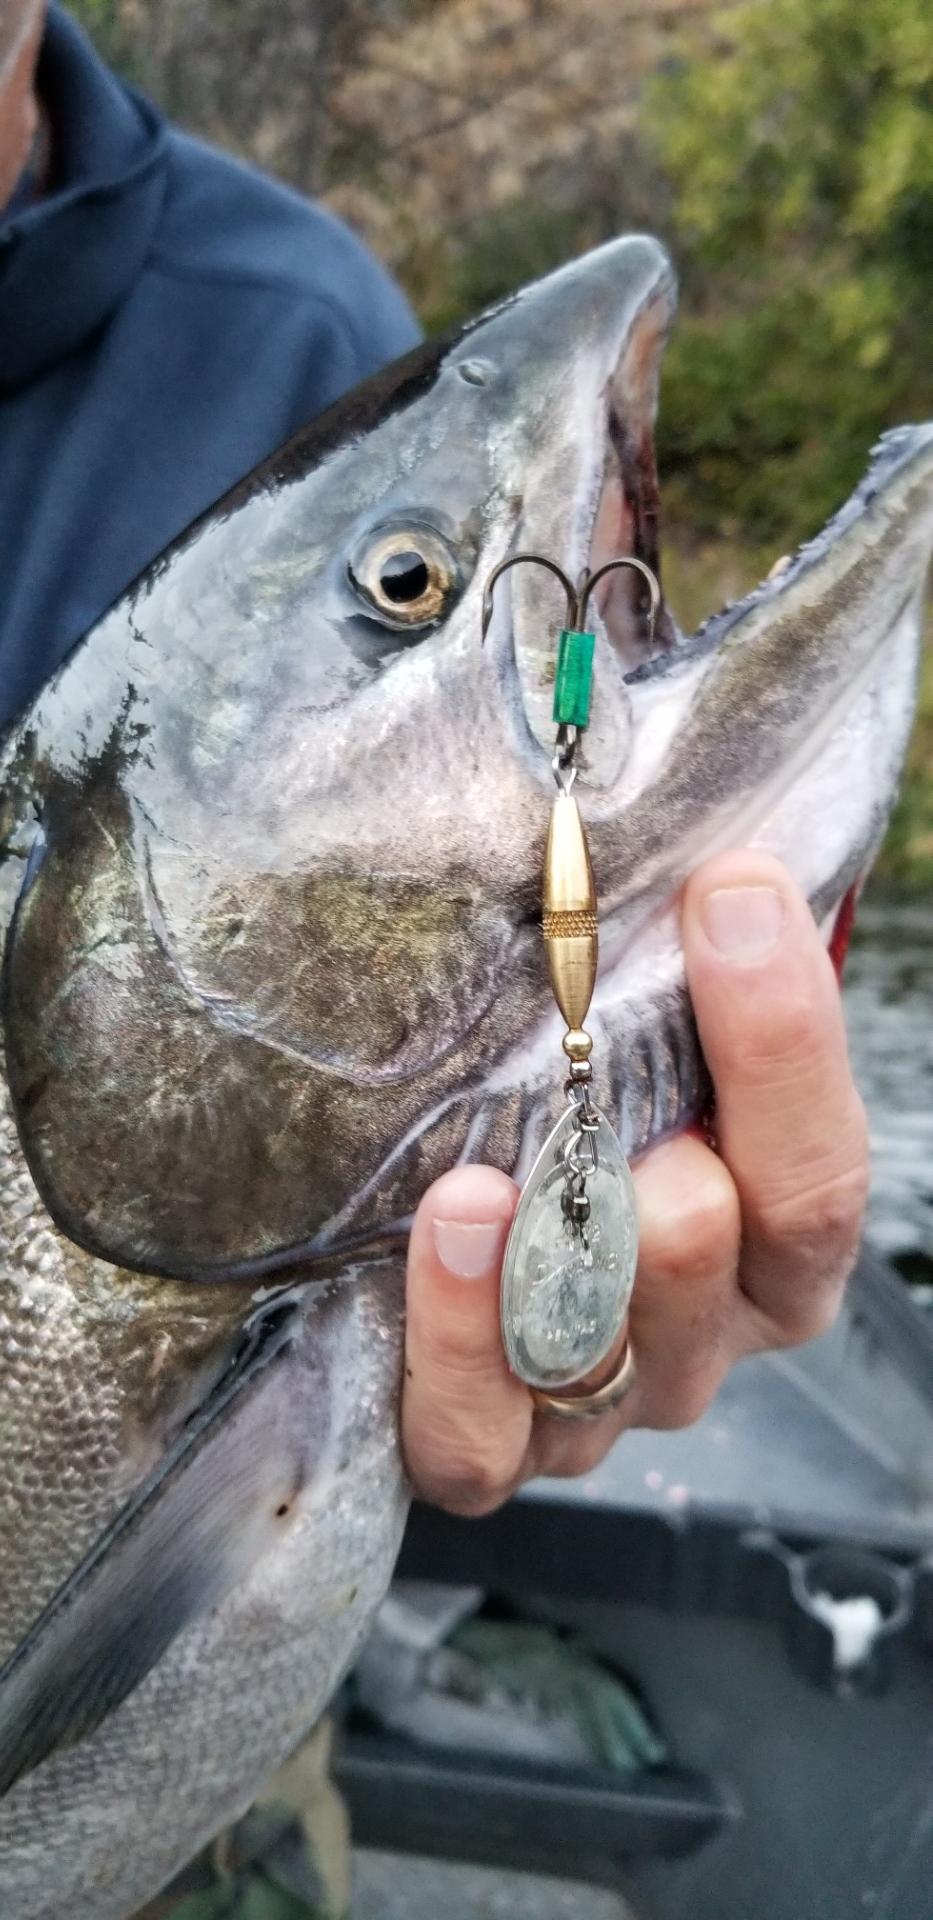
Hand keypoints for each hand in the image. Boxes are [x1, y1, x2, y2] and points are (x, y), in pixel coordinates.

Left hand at [401, 851, 868, 1514]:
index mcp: (778, 1236)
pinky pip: (475, 1437)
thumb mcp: (642, 1030)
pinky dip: (460, 1344)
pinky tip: (448, 1232)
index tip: (730, 894)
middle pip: (725, 1267)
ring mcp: (594, 1400)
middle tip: (621, 1071)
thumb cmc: (570, 1097)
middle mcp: (705, 1330)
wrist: (448, 1197)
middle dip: (676, 1173)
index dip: (783, 1037)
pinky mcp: (482, 1445)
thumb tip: (714, 834)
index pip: (818, 1171)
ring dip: (564, 1264)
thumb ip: (692, 955)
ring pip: (604, 1359)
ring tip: (497, 1180)